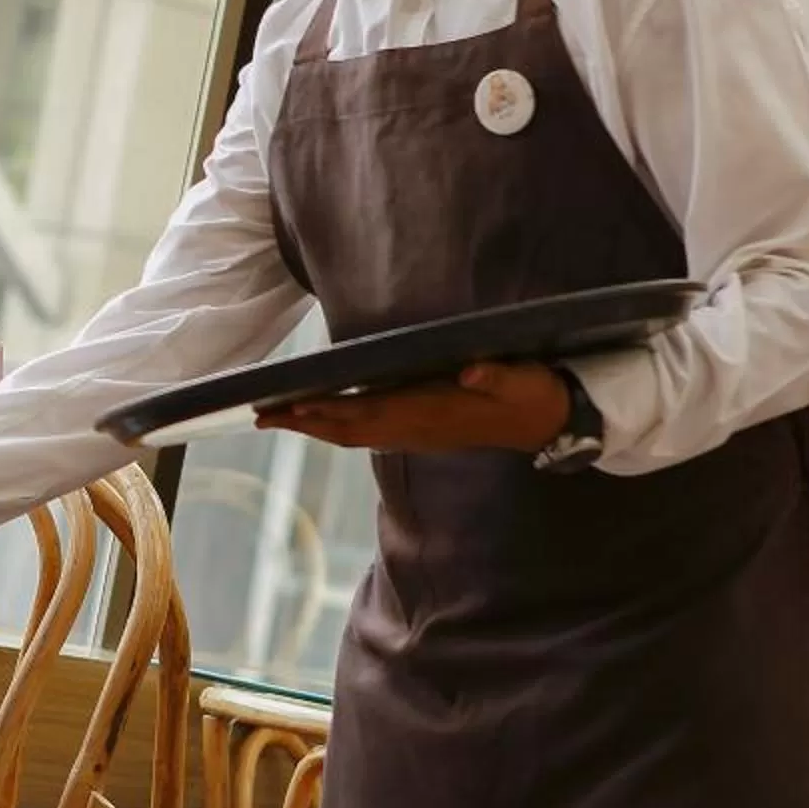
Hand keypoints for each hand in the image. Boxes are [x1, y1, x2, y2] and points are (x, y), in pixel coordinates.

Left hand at [259, 361, 570, 455]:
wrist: (548, 423)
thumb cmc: (532, 395)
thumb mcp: (521, 381)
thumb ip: (495, 377)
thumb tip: (471, 373)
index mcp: (432, 413)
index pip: (369, 413)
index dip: (330, 412)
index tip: (293, 406)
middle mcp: (416, 428)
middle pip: (347, 429)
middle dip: (304, 424)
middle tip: (259, 416)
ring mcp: (416, 433)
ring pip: (353, 434)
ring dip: (313, 427)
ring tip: (275, 417)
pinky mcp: (420, 431)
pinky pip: (367, 432)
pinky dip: (336, 426)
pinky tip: (320, 417)